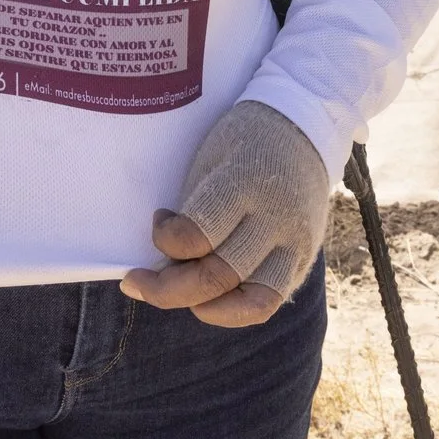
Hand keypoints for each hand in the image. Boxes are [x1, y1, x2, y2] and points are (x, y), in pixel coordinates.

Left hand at [120, 100, 329, 327]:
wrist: (303, 129)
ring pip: (251, 303)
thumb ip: (193, 209)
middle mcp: (274, 219)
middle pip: (218, 276)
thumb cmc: (243, 141)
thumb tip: (164, 260)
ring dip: (203, 307)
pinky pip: (268, 303)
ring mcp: (294, 244)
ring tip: (175, 295)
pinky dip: (232, 310)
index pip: (197, 234)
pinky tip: (206, 300)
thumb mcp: (211, 159)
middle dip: (166, 289)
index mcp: (245, 182)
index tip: (158, 220)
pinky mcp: (303, 261)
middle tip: (135, 282)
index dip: (164, 239)